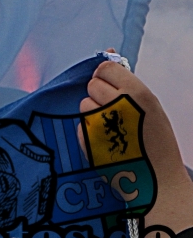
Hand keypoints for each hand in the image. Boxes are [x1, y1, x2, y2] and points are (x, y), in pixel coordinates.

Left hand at [81, 59, 192, 237]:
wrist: (156, 182)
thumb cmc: (157, 145)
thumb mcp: (151, 108)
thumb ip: (128, 84)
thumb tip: (109, 55)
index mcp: (136, 93)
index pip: (105, 68)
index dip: (107, 77)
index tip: (113, 87)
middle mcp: (115, 104)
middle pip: (92, 85)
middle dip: (100, 96)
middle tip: (116, 112)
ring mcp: (98, 122)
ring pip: (84, 104)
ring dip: (93, 113)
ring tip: (114, 129)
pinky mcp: (86, 139)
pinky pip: (80, 125)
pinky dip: (89, 131)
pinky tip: (106, 142)